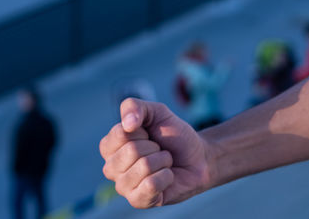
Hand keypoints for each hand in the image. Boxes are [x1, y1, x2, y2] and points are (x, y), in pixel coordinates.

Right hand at [100, 97, 215, 207]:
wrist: (198, 157)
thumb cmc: (173, 135)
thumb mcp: (157, 111)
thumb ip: (135, 106)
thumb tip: (127, 124)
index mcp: (110, 146)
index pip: (120, 134)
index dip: (142, 130)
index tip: (149, 134)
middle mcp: (111, 168)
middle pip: (131, 151)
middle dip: (154, 146)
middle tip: (159, 150)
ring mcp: (124, 187)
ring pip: (143, 168)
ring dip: (163, 161)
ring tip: (164, 163)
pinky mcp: (138, 201)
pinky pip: (151, 185)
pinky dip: (166, 176)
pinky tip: (167, 177)